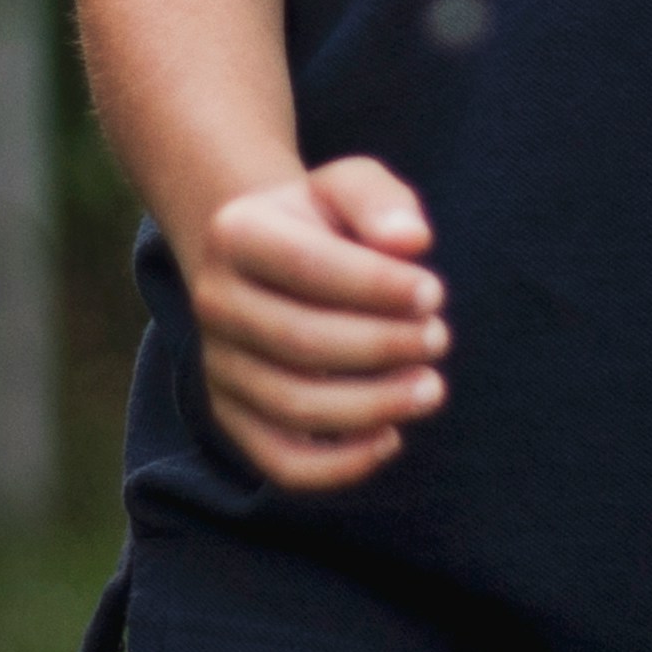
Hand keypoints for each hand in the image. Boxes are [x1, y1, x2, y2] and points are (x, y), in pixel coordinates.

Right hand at [186, 154, 452, 492]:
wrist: (269, 259)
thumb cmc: (324, 223)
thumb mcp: (350, 186)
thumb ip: (381, 201)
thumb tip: (411, 242)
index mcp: (236, 233)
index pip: (307, 267)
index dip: (378, 286)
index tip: (434, 292)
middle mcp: (212, 301)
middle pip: (301, 341)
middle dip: (384, 346)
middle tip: (439, 338)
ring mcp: (218, 364)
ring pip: (294, 405)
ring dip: (374, 405)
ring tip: (429, 387)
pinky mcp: (231, 415)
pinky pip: (282, 462)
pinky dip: (342, 465)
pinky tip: (390, 437)